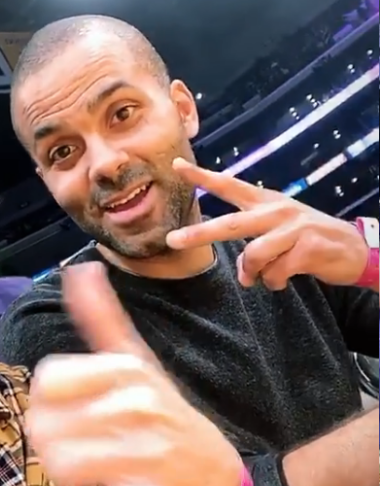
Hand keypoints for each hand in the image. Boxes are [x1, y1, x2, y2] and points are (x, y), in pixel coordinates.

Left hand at [27, 263, 240, 485]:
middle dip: (49, 437)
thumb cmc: (163, 408)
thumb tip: (80, 270)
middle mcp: (138, 403)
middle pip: (46, 424)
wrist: (216, 469)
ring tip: (81, 471)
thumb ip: (102, 317)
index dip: (45, 397)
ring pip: (63, 464)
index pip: (48, 379)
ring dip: (61, 473)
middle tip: (71, 442)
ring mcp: (148, 451)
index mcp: (127, 369)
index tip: (61, 405)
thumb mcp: (135, 359)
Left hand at [166, 158, 368, 289]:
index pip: (229, 185)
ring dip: (255, 273)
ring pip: (253, 256)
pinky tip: (285, 279)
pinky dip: (275, 282)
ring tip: (267, 276)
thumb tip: (243, 274)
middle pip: (230, 224)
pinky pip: (275, 273)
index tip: (177, 165)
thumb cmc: (305, 239)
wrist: (352, 248)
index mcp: (264, 202)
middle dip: (199, 234)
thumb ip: (251, 251)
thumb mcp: (276, 236)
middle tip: (172, 240)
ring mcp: (292, 227)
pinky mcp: (308, 246)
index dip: (202, 177)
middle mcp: (275, 210)